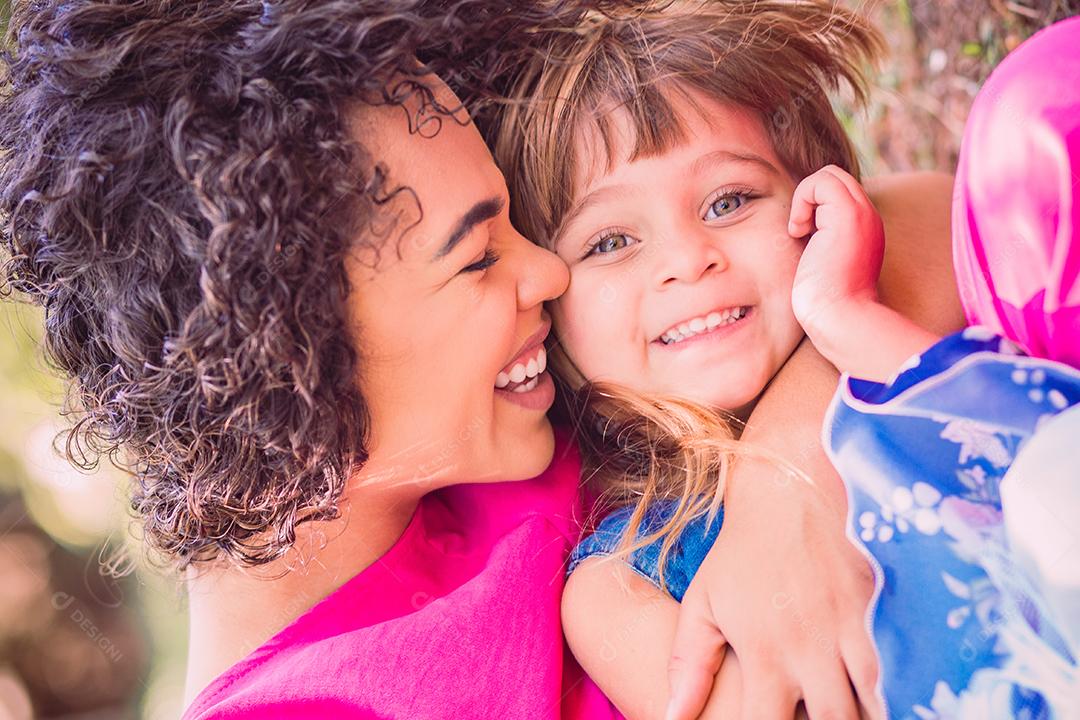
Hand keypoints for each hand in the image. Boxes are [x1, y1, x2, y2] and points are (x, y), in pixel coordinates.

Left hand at [664, 340, 880, 719]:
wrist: (792, 483)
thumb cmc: (743, 549)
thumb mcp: (705, 602)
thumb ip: (688, 663)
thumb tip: (672, 716)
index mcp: (762, 653)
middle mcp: (809, 648)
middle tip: (824, 712)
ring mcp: (853, 627)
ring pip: (878, 704)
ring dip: (873, 710)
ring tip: (869, 705)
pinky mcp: (888, 604)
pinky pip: (909, 664)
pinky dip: (906, 684)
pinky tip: (902, 687)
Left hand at [788, 165, 884, 344]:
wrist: (839, 318)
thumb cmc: (825, 303)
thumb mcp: (821, 265)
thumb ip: (819, 243)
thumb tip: (799, 233)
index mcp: (863, 229)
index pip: (837, 192)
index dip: (813, 203)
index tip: (803, 234)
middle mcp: (868, 217)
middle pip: (835, 177)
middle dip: (808, 197)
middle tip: (800, 230)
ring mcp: (862, 214)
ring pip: (829, 175)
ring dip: (804, 198)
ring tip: (801, 230)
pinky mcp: (848, 215)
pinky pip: (821, 181)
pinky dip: (802, 200)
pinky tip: (799, 231)